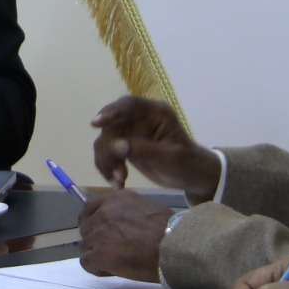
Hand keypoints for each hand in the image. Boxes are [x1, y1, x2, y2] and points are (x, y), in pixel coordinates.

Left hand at [76, 190, 170, 282]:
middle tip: (110, 250)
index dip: (94, 222)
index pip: (90, 208)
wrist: (174, 246)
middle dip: (95, 239)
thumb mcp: (147, 209)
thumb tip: (124, 223)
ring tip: (116, 262)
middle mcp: (102, 213)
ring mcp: (97, 233)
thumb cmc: (170, 230)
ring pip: (85, 246)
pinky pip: (87, 263)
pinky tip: (114, 270)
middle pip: (86, 228)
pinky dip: (97, 268)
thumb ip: (129, 213)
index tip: (102, 232)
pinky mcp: (97, 254)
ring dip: (97, 254)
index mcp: (116, 199)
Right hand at [89, 96, 220, 195]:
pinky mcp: (125, 146)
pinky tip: (118, 182)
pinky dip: (108, 168)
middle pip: (111, 125)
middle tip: (116, 171)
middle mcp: (140, 119)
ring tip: (120, 181)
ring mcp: (131, 132)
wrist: (193, 177)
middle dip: (109, 149)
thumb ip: (143, 150)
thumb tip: (116, 146)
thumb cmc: (187, 163)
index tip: (95, 124)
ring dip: (107, 161)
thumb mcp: (169, 157)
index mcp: (155, 113)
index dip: (111, 111)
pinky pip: (108, 154)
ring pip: (106, 141)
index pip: (129, 105)